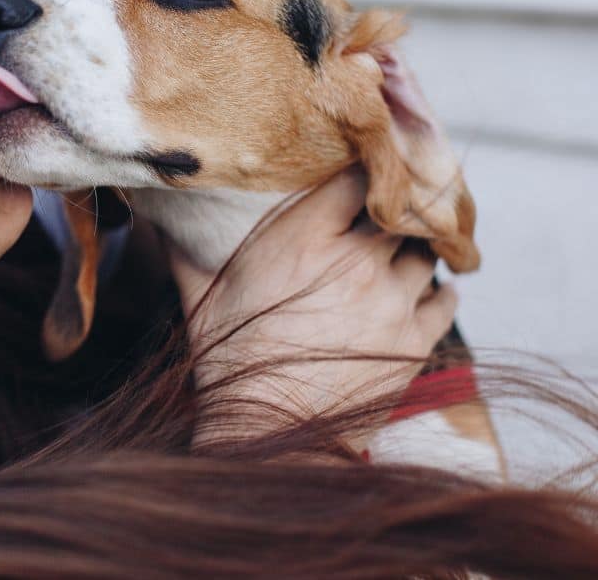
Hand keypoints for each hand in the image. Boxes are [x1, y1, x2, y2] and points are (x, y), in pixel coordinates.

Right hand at [169, 169, 457, 443]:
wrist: (268, 433)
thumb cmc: (226, 361)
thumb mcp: (198, 297)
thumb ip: (185, 248)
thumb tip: (157, 211)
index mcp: (303, 240)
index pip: (357, 176)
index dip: (364, 167)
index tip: (361, 167)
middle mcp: (356, 262)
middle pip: (400, 209)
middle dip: (394, 207)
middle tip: (388, 206)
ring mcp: (391, 302)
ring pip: (425, 252)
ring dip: (415, 250)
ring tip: (402, 252)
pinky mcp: (414, 342)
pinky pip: (445, 299)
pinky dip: (439, 291)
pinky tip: (428, 289)